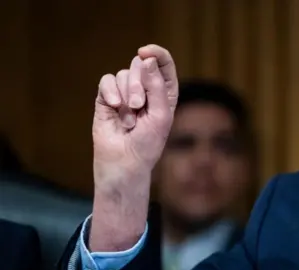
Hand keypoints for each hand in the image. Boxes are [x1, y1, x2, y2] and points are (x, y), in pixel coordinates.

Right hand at [93, 44, 178, 188]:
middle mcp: (145, 89)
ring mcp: (124, 93)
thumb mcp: (161, 114)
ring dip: (126, 95)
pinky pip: (106, 81)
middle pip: (140, 65)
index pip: (163, 64)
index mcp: (164, 92)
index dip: (157, 53)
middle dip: (138, 84)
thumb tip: (146, 59)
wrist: (124, 162)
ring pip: (122, 74)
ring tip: (129, 119)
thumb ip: (156, 86)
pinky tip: (114, 107)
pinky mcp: (106, 98)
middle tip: (139, 106)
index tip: (146, 52)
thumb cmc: (148, 142)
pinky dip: (110, 92)